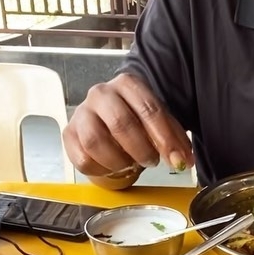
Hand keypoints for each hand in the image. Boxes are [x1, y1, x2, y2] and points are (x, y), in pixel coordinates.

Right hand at [63, 75, 193, 178]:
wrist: (106, 119)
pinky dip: (101, 170)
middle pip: (121, 123)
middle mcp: (101, 93)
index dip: (164, 137)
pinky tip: (111, 167)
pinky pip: (82, 158)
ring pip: (96, 141)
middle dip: (140, 149)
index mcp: (127, 84)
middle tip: (151, 161)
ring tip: (129, 164)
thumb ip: (174, 140)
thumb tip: (185, 161)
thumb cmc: (135, 120)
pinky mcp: (68, 134)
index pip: (148, 108)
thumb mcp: (158, 123)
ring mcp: (82, 113)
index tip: (176, 159)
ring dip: (118, 161)